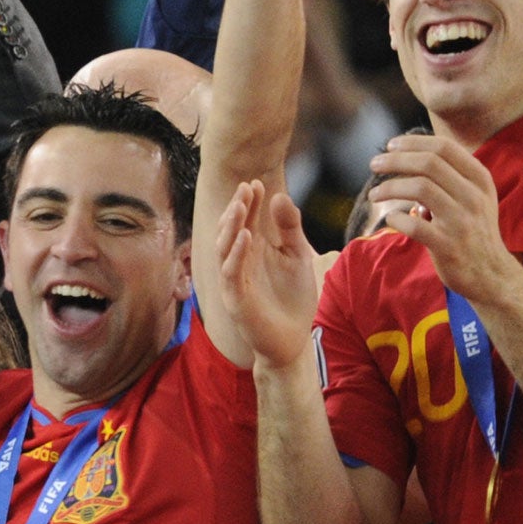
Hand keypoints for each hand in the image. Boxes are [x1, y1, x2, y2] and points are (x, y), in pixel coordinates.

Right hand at [216, 181, 319, 369]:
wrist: (293, 340)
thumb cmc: (293, 298)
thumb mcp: (298, 256)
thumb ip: (290, 228)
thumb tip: (280, 196)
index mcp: (253, 250)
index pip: (246, 220)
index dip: (249, 202)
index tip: (256, 182)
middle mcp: (239, 261)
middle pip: (231, 229)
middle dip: (237, 208)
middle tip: (246, 188)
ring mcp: (234, 279)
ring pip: (225, 248)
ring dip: (232, 226)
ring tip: (241, 205)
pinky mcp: (236, 298)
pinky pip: (232, 272)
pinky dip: (237, 254)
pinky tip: (247, 236)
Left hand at [368, 134, 522, 304]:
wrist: (493, 275)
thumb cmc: (475, 230)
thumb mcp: (475, 197)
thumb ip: (450, 175)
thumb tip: (407, 153)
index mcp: (480, 180)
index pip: (444, 147)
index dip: (413, 142)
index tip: (390, 145)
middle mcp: (474, 197)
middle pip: (428, 164)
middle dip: (395, 160)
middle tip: (374, 164)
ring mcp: (462, 222)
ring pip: (420, 188)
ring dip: (390, 187)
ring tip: (375, 193)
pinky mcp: (449, 247)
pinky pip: (414, 225)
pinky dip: (396, 218)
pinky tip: (391, 218)